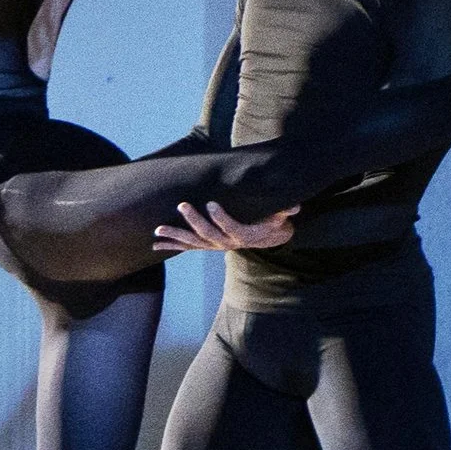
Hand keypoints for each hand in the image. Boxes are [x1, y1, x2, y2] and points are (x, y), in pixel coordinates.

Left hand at [152, 201, 296, 253]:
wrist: (262, 238)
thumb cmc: (269, 222)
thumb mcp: (279, 216)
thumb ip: (284, 211)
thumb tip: (295, 206)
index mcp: (242, 235)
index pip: (231, 227)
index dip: (221, 217)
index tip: (211, 203)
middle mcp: (225, 243)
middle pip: (207, 234)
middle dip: (193, 220)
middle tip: (182, 205)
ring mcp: (213, 245)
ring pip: (192, 242)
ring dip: (175, 236)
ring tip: (158, 230)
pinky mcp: (206, 245)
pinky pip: (187, 247)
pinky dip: (172, 245)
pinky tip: (156, 244)